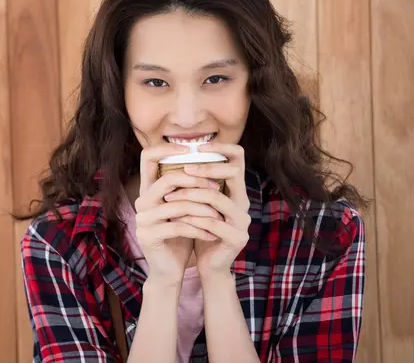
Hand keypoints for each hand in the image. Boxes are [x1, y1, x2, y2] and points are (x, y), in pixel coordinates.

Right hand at [135, 143, 222, 286]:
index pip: (148, 157)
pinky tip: (212, 234)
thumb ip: (187, 188)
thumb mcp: (183, 209)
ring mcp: (142, 219)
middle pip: (167, 179)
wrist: (167, 270)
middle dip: (196, 182)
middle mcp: (141, 201)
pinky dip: (199, 230)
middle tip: (217, 188)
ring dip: (203, 210)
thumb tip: (209, 162)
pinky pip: (179, 227)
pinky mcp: (149, 236)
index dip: (168, 148)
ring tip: (219, 216)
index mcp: (148, 190)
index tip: (193, 150)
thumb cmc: (179, 236)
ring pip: (177, 205)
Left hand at [164, 143, 250, 279]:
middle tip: (183, 170)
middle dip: (205, 168)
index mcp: (237, 191)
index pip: (239, 158)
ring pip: (217, 197)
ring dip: (190, 194)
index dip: (221, 147)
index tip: (197, 146)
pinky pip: (212, 222)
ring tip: (169, 196)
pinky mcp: (237, 238)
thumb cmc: (202, 231)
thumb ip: (198, 185)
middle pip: (233, 172)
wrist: (212, 267)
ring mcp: (243, 222)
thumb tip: (179, 158)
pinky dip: (191, 218)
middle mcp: (244, 203)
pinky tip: (175, 217)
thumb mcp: (200, 205)